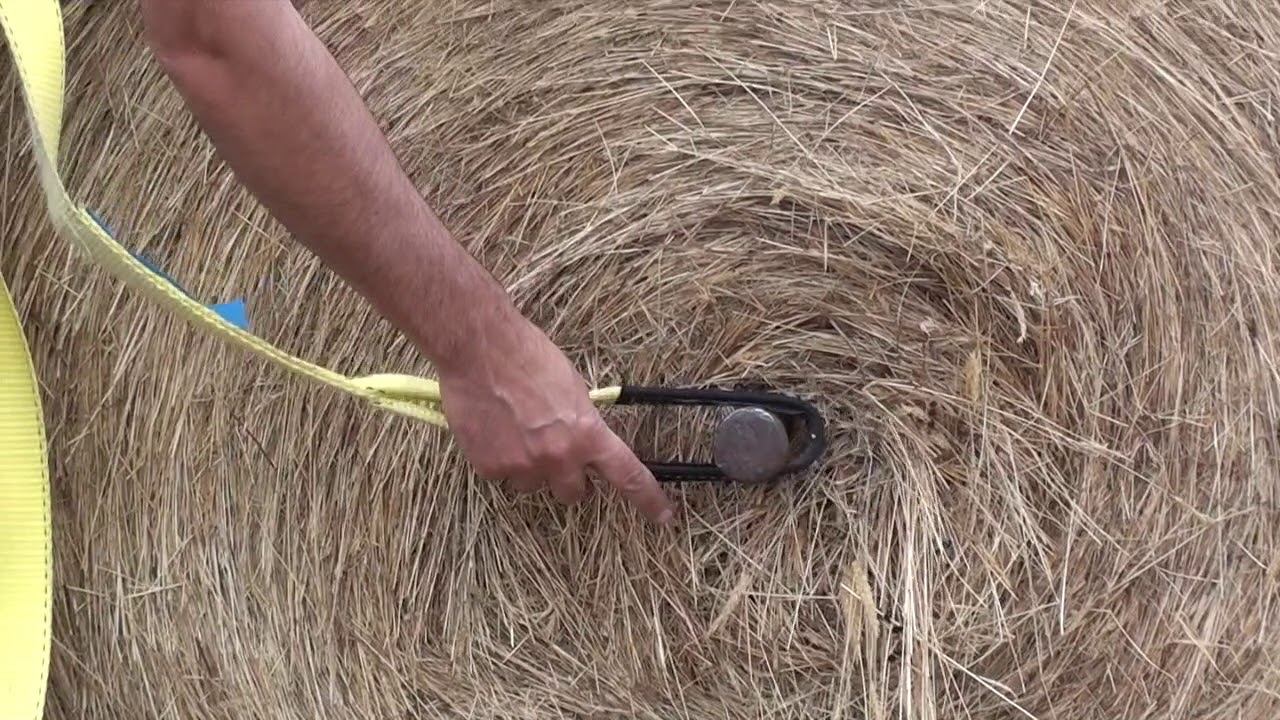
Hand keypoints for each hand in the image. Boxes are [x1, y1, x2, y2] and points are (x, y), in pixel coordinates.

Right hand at [436, 318, 675, 524]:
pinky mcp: (490, 468)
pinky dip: (499, 459)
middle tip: (555, 454)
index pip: (628, 475)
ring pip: (533, 485)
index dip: (648, 499)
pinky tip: (493, 430)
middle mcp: (559, 457)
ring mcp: (523, 466)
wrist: (480, 349)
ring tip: (515, 431)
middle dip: (568, 479)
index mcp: (588, 434)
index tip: (663, 517)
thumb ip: (582, 421)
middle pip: (574, 494)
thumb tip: (583, 438)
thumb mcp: (573, 387)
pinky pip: (501, 476)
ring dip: (530, 467)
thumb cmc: (528, 356)